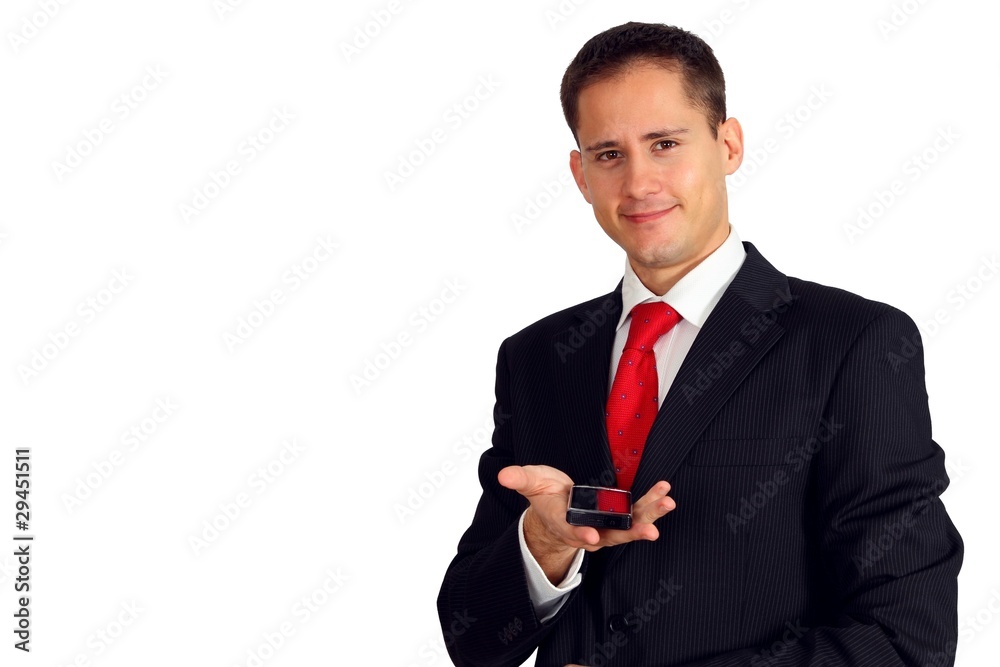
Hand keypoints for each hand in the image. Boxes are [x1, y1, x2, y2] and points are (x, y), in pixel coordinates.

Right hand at [498, 464, 675, 582]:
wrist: (558, 509)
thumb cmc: (546, 496)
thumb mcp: (531, 483)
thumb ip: (520, 478)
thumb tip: (504, 475)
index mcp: (564, 524)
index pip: (572, 532)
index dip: (581, 535)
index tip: (592, 537)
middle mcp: (589, 530)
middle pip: (612, 535)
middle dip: (631, 532)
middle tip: (649, 531)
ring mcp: (606, 526)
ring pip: (630, 526)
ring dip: (650, 517)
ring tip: (667, 504)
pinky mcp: (619, 517)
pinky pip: (638, 514)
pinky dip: (652, 506)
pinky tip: (666, 495)